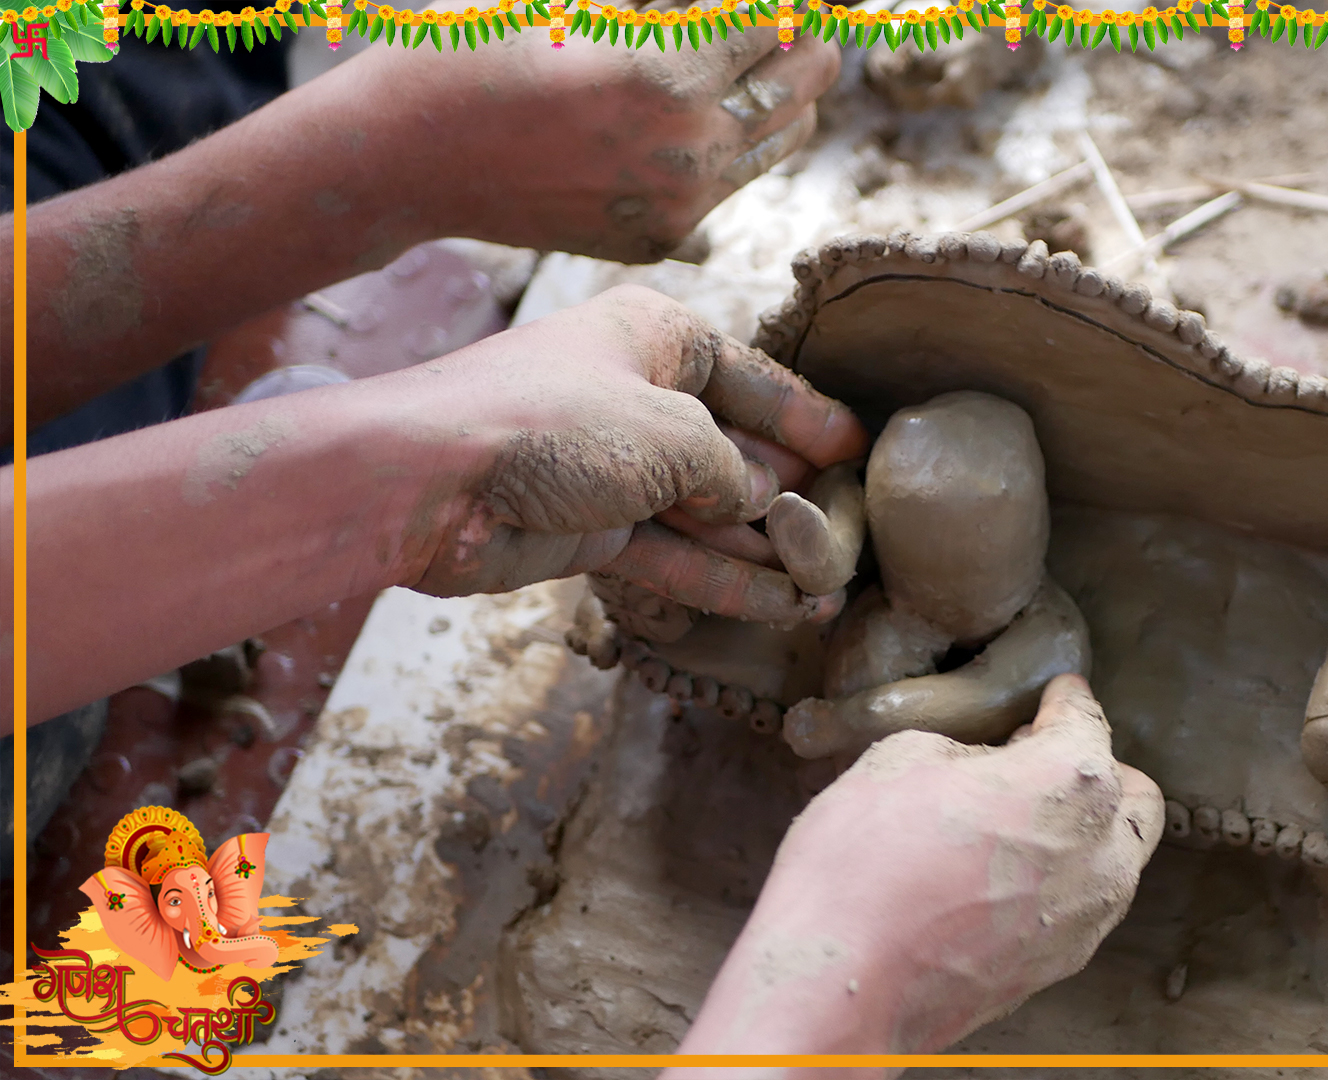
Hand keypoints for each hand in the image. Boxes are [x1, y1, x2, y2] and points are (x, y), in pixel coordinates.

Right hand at [343, 3, 840, 263]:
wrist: (406, 157)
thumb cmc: (471, 51)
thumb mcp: (571, 2)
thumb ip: (665, 4)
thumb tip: (728, 6)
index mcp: (668, 75)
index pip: (777, 22)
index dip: (787, 0)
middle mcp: (688, 150)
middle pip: (802, 83)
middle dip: (806, 39)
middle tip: (797, 19)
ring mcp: (680, 207)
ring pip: (779, 142)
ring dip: (784, 94)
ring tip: (762, 61)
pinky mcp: (661, 241)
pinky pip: (729, 186)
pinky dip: (733, 143)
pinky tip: (705, 112)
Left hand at [394, 282, 866, 623]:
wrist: (427, 481)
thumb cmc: (553, 423)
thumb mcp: (674, 434)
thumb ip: (732, 471)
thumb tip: (758, 504)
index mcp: (656, 338)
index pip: (753, 377)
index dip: (809, 416)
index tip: (860, 448)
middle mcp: (637, 397)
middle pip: (734, 449)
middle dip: (791, 493)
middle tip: (852, 531)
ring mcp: (612, 468)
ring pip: (706, 512)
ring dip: (764, 550)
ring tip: (829, 583)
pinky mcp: (590, 530)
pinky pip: (673, 555)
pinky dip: (723, 580)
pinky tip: (781, 605)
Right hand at [673, 675, 1163, 1057]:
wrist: (839, 987)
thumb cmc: (862, 864)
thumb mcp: (899, 758)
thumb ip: (963, 747)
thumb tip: (979, 762)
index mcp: (1072, 780)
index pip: (1086, 719)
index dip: (1064, 699)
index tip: (1056, 693)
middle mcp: (1102, 852)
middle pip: (1133, 794)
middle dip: (1094, 770)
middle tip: (1032, 759)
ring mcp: (1087, 918)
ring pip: (1117, 858)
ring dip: (1083, 832)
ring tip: (1015, 821)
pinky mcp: (1060, 966)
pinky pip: (1081, 907)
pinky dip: (1059, 882)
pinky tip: (1000, 874)